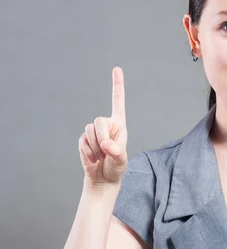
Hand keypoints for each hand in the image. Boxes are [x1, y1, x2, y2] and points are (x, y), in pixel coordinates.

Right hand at [78, 67, 127, 185]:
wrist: (103, 179)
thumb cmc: (116, 168)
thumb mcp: (121, 162)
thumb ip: (117, 152)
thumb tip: (106, 145)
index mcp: (119, 124)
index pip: (118, 102)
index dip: (117, 85)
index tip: (116, 68)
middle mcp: (106, 125)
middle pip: (99, 121)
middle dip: (102, 138)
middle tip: (107, 151)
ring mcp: (93, 132)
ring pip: (89, 131)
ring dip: (95, 147)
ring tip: (101, 157)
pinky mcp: (83, 139)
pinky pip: (82, 141)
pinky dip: (88, 152)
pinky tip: (93, 159)